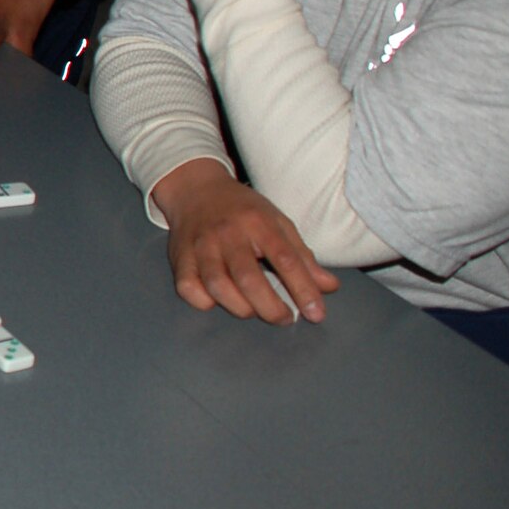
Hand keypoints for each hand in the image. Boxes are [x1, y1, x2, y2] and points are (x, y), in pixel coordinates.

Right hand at [150, 159, 339, 323]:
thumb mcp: (278, 223)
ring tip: (255, 311)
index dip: (303, 289)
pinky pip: (189, 289)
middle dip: (271, 308)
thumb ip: (302, 256)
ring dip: (241, 308)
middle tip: (285, 319)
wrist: (195, 189)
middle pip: (249, 278)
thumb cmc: (242, 210)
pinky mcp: (179, 258)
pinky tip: (219, 300)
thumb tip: (329, 287)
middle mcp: (227, 234)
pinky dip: (205, 302)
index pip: (285, 259)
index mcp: (258, 222)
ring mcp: (200, 247)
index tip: (316, 313)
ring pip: (218, 287)